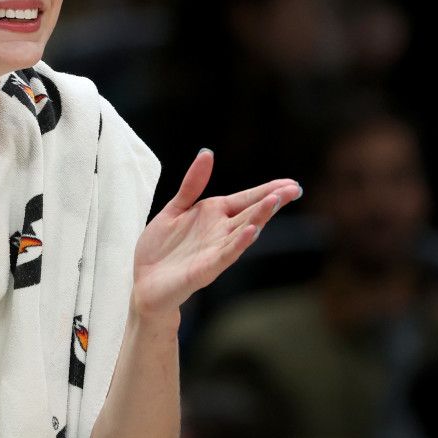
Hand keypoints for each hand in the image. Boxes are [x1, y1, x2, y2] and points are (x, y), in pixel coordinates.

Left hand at [132, 149, 301, 320]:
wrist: (143, 284)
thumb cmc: (160, 250)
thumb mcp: (174, 209)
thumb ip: (192, 184)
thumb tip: (208, 153)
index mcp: (213, 215)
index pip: (246, 199)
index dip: (267, 190)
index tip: (291, 183)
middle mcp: (219, 232)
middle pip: (250, 213)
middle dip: (271, 200)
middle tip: (294, 189)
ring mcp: (215, 250)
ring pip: (242, 231)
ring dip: (259, 217)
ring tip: (274, 201)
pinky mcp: (205, 269)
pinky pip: (225, 254)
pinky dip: (239, 243)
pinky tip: (251, 231)